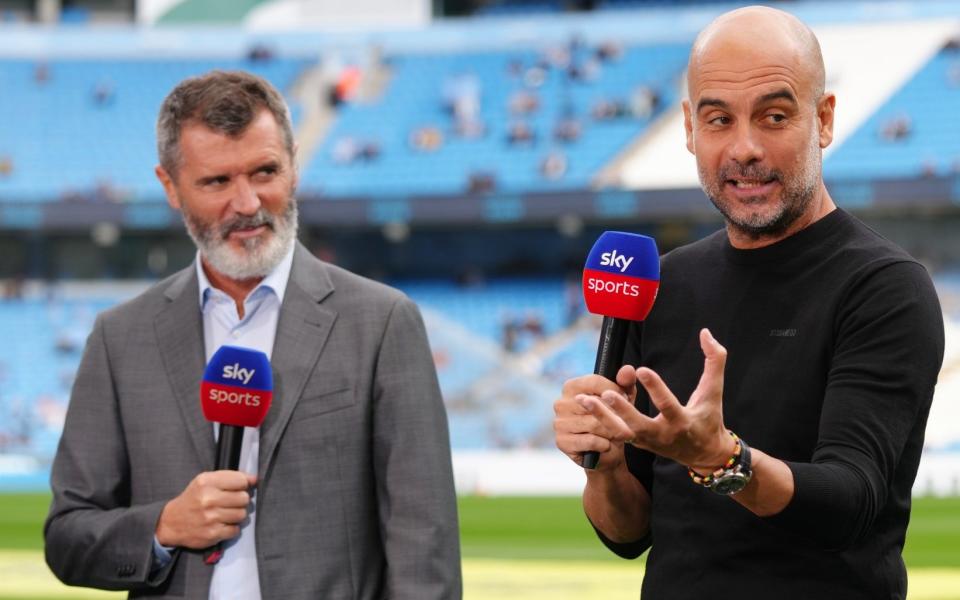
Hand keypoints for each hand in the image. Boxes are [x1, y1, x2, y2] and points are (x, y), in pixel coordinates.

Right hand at [155, 471, 256, 548]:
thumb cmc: (193, 499)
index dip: (243, 484)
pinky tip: (222, 524)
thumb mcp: (206, 481)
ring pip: (242, 514)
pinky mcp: (212, 533)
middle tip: (231, 503)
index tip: (239, 488)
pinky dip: (232, 528)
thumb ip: (230, 478)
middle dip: (241, 500)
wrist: (171, 523)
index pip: (241, 480)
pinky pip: (236, 530)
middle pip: (244, 498)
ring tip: (227, 513)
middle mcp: (208, 499)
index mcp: (207, 482)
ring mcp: (211, 517)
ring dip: (237, 515)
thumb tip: (255, 479)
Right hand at [553, 365, 639, 469]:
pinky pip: (590, 441)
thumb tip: (629, 369)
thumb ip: (625, 383)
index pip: (593, 381)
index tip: (628, 400)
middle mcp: (561, 403)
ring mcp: (559, 423)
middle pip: (594, 405)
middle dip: (614, 415)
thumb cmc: (613, 419)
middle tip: (628, 423)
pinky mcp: (562, 442)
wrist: (606, 451)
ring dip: (611, 432)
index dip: (614, 391)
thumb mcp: (622, 399)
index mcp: (571, 387)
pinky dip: (603, 444)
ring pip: (593, 424)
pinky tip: (607, 445)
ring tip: (620, 435)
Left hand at [578, 328, 735, 471]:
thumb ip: (715, 361)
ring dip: (602, 416)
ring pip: (621, 432)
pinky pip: (615, 434)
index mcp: (682, 422)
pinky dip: (600, 421)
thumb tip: (706, 333)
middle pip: (639, 426)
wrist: (704, 454)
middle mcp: (663, 435)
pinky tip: (585, 404)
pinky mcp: (637, 444)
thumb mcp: (714, 391)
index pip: (668, 406)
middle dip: (622, 411)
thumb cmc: (709, 417)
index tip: (641, 369)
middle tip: (606, 393)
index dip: (656, 388)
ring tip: (583, 399)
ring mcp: (648, 442)